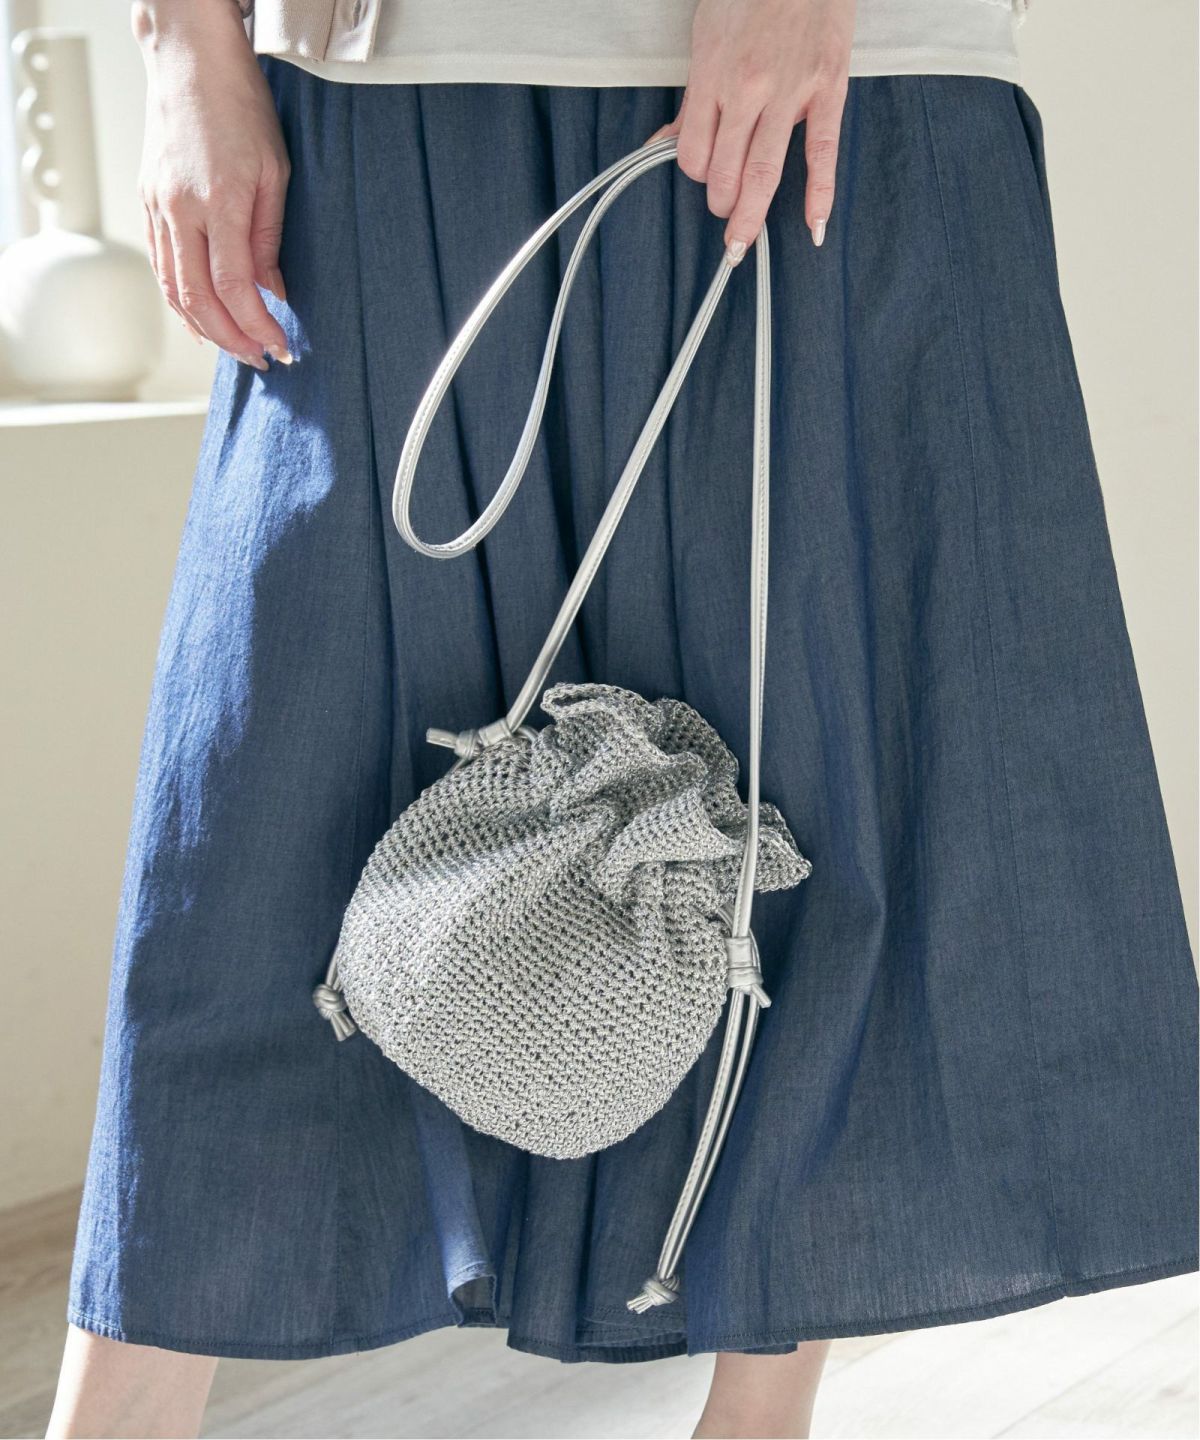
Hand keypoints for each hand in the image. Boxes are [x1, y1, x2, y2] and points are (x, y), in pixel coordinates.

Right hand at [133, 0, 291, 367]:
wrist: (192, 63)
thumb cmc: (242, 109)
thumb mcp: (274, 175)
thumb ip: (269, 240)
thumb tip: (274, 294)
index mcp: (218, 203)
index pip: (236, 288)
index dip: (259, 326)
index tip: (281, 348)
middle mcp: (181, 211)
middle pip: (199, 300)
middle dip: (232, 339)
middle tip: (261, 359)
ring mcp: (159, 209)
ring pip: (173, 290)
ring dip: (205, 328)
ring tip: (237, 347)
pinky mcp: (149, 205)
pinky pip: (161, 268)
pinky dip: (181, 301)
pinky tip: (203, 319)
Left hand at [645, 0, 855, 251]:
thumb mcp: (707, 39)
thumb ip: (692, 99)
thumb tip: (663, 141)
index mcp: (713, 77)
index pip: (693, 154)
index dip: (697, 175)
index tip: (705, 179)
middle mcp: (747, 90)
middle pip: (725, 172)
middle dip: (722, 203)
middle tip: (725, 213)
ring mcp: (789, 93)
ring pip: (764, 172)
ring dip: (750, 215)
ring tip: (741, 242)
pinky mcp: (827, 90)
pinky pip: (821, 152)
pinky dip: (819, 194)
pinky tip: (814, 227)